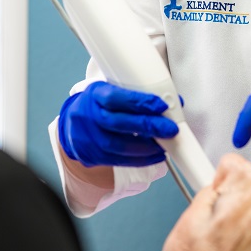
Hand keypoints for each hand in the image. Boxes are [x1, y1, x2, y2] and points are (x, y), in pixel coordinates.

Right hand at [58, 81, 178, 167]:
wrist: (75, 122)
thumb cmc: (101, 103)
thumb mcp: (113, 89)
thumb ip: (139, 94)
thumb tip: (174, 102)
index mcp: (95, 94)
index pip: (116, 97)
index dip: (140, 101)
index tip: (162, 105)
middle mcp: (88, 115)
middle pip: (118, 123)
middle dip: (148, 126)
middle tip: (170, 129)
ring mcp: (88, 137)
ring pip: (118, 145)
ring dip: (146, 147)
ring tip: (164, 145)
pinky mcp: (92, 155)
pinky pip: (117, 161)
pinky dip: (140, 160)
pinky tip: (154, 156)